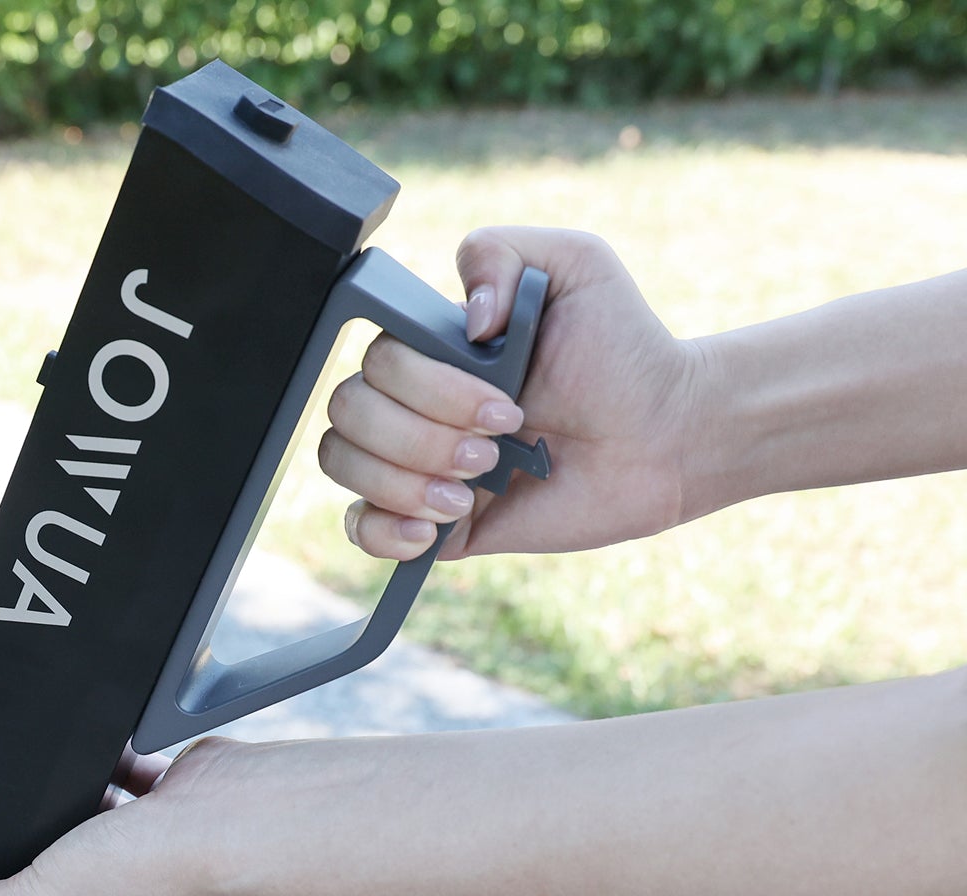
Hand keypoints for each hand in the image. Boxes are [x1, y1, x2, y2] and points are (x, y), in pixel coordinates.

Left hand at [0, 739, 238, 895]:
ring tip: (72, 787)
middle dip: (47, 837)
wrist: (225, 814)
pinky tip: (100, 754)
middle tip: (37, 821)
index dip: (13, 890)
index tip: (2, 865)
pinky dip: (109, 760)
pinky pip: (123, 773)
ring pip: (90, 816)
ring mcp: (153, 847)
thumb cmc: (150, 871)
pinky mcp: (168, 798)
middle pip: (62, 862)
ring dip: (75, 796)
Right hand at [320, 227, 704, 559]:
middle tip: (498, 446)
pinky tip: (434, 527)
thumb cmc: (623, 351)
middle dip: (423, 435)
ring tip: (474, 487)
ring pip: (345, 465)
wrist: (664, 438)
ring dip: (407, 480)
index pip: (372, 360)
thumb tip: (463, 316)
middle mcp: (413, 402)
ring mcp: (417, 463)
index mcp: (432, 349)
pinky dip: (384, 530)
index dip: (425, 386)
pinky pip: (361, 529)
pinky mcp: (432, 522)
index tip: (502, 402)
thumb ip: (502, 252)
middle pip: (349, 413)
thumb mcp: (576, 265)